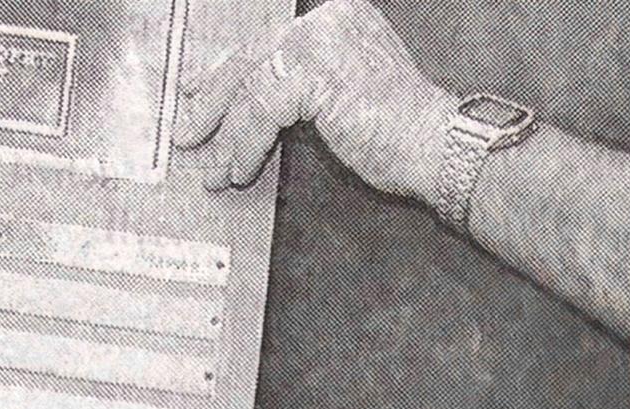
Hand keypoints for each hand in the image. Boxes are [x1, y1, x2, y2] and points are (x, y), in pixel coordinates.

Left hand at [171, 0, 454, 198]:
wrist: (439, 146)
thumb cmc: (406, 135)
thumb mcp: (349, 97)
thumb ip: (310, 90)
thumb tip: (259, 110)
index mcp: (338, 18)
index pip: (270, 42)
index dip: (230, 70)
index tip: (199, 90)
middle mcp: (326, 19)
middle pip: (252, 57)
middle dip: (215, 100)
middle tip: (190, 130)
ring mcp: (317, 41)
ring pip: (251, 87)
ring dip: (228, 134)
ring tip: (215, 168)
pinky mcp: (310, 71)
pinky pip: (260, 111)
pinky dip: (246, 144)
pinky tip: (241, 168)